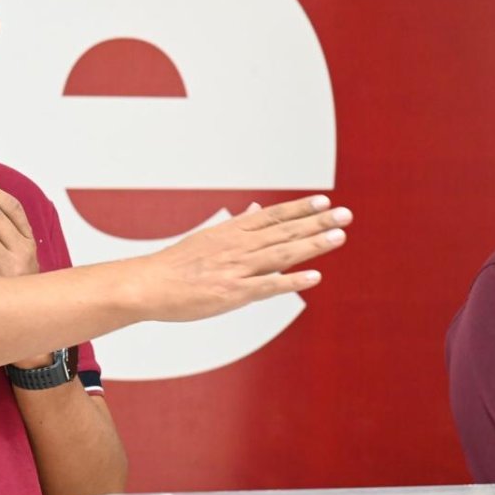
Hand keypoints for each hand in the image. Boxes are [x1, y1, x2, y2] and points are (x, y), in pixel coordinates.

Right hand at [138, 194, 351, 321]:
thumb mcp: (207, 237)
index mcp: (231, 232)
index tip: (324, 201)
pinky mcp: (232, 293)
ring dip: (312, 245)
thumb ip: (237, 226)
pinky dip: (292, 281)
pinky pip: (267, 286)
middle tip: (346, 215)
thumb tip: (256, 209)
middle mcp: (237, 247)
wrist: (148, 285)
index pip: (272, 216)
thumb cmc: (176, 265)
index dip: (300, 209)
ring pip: (281, 254)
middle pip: (284, 232)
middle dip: (317, 222)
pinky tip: (314, 277)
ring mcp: (236, 269)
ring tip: (339, 237)